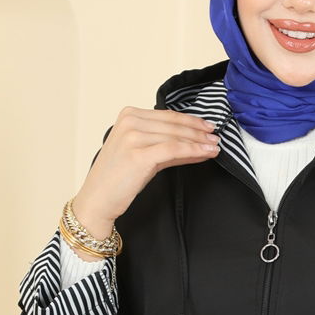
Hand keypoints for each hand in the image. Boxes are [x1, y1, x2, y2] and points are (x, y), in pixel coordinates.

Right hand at [69, 106, 220, 255]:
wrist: (98, 199)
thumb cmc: (118, 179)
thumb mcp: (142, 153)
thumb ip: (166, 145)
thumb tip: (196, 143)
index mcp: (128, 115)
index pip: (167, 116)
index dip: (191, 121)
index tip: (207, 127)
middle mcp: (130, 122)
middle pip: (174, 124)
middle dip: (198, 131)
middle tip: (216, 136)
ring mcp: (133, 137)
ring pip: (176, 136)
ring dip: (199, 141)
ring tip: (215, 146)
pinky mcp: (139, 154)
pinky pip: (174, 149)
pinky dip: (193, 150)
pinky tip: (205, 153)